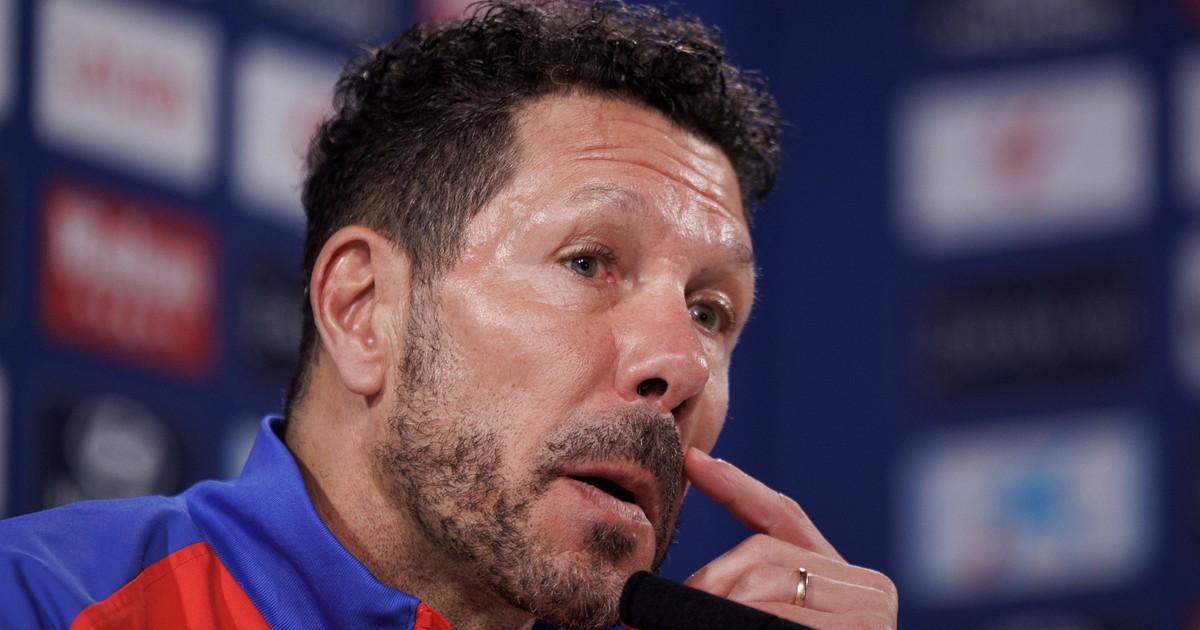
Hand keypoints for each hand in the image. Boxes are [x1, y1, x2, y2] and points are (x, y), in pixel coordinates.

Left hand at [682, 448, 897, 628]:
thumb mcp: (779, 616)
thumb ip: (757, 590)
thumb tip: (695, 569)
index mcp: (849, 579)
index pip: (784, 517)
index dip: (735, 487)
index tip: (693, 459)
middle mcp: (871, 586)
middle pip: (763, 554)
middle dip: (711, 580)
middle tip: (679, 609)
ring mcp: (872, 611)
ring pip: (762, 583)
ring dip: (720, 609)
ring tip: (701, 627)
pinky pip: (774, 614)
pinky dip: (746, 623)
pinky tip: (740, 629)